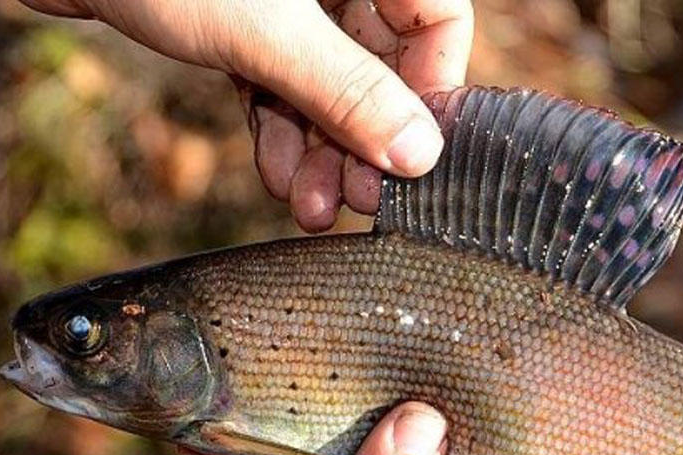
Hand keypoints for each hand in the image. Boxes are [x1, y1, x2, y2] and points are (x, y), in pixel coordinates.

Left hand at [20, 0, 472, 229]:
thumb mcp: (264, 32)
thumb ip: (346, 92)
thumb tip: (421, 157)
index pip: (438, 16)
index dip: (434, 87)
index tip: (412, 154)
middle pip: (382, 61)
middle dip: (364, 138)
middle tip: (360, 200)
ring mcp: (291, 0)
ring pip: (331, 81)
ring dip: (322, 150)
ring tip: (310, 207)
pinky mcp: (243, 20)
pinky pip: (283, 81)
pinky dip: (281, 130)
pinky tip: (277, 178)